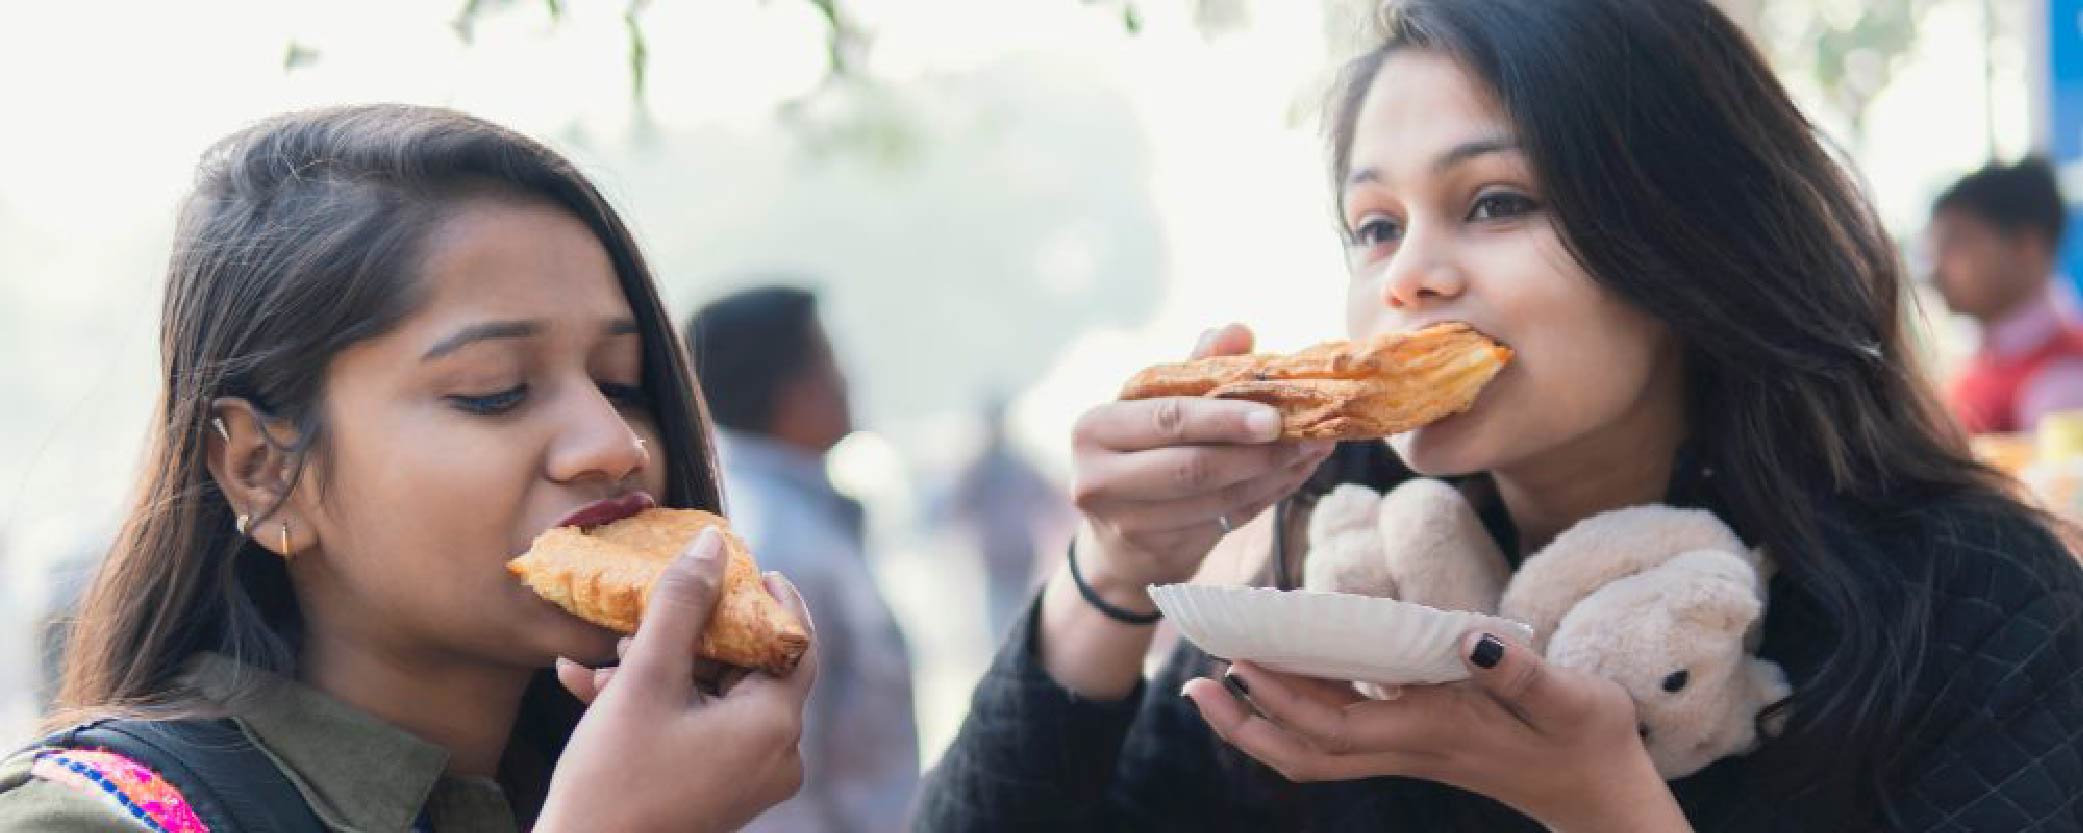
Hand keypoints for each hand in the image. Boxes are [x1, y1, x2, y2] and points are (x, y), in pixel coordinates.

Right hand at [538, 528, 819, 832]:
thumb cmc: (614, 778)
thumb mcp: (645, 677)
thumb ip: (682, 603)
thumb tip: (714, 544)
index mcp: (774, 726)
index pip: (796, 640)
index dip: (771, 597)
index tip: (743, 566)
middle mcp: (777, 756)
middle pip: (749, 668)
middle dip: (689, 638)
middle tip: (644, 617)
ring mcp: (750, 779)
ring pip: (714, 698)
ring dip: (659, 671)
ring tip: (600, 661)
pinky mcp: (720, 793)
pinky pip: (699, 730)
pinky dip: (658, 705)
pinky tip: (591, 689)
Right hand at [1069, 324, 1335, 606]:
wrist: (1117, 538)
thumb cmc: (1140, 451)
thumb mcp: (1155, 404)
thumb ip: (1195, 367)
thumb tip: (1237, 330)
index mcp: (1094, 428)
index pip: (1168, 419)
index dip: (1224, 419)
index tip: (1275, 416)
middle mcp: (1097, 479)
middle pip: (1191, 468)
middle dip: (1255, 454)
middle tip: (1306, 437)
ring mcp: (1125, 524)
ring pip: (1215, 500)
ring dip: (1271, 476)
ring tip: (1312, 451)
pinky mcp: (1157, 554)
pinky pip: (1225, 521)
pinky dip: (1266, 497)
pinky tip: (1293, 475)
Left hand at [1182, 631, 1691, 832]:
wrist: (1602, 791)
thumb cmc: (1588, 740)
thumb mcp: (1570, 699)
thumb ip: (1519, 672)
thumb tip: (1472, 639)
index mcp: (1433, 732)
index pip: (1334, 725)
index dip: (1281, 697)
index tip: (1237, 662)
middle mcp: (1407, 745)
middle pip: (1304, 748)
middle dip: (1244, 721)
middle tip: (1190, 683)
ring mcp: (1407, 747)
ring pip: (1315, 745)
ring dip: (1261, 717)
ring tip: (1215, 680)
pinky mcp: (1415, 740)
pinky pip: (1339, 731)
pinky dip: (1301, 705)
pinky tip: (1286, 673)